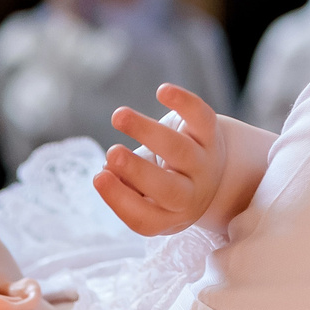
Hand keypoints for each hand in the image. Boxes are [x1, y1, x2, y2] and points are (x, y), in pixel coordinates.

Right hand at [95, 83, 225, 236]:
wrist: (208, 170)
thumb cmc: (161, 182)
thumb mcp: (143, 194)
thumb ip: (124, 186)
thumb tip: (107, 173)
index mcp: (169, 216)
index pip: (144, 218)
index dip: (119, 199)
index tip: (98, 177)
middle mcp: (191, 194)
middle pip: (168, 190)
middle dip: (138, 171)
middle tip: (112, 154)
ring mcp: (204, 164)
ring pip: (179, 150)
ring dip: (147, 131)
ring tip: (118, 116)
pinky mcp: (211, 134)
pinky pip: (201, 117)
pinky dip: (184, 103)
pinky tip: (162, 91)